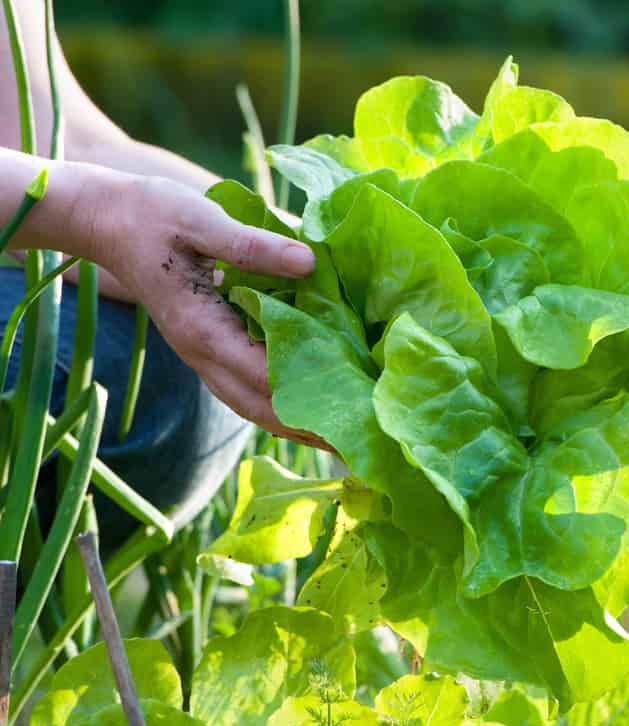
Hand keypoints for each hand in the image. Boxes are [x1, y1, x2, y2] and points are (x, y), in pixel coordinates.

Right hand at [90, 174, 329, 449]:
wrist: (105, 219)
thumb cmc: (152, 214)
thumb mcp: (202, 220)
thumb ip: (253, 246)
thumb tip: (310, 262)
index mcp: (203, 329)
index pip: (265, 376)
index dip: (310, 395)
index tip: (354, 404)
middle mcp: (202, 354)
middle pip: (262, 408)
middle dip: (309, 428)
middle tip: (358, 441)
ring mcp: (202, 357)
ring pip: (252, 407)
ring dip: (295, 425)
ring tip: (341, 438)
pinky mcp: (207, 349)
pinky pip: (245, 390)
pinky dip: (278, 405)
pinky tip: (310, 407)